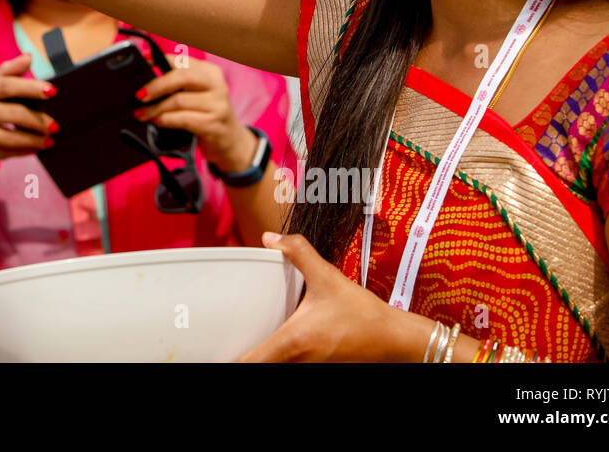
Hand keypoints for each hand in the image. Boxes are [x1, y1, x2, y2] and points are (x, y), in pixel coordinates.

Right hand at [0, 54, 57, 174]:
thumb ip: (4, 73)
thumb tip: (29, 57)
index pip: (6, 85)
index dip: (30, 87)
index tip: (52, 91)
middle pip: (13, 113)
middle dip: (38, 120)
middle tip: (55, 125)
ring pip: (11, 137)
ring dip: (34, 140)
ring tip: (49, 139)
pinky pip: (4, 153)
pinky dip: (22, 151)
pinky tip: (35, 148)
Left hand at [132, 58, 253, 170]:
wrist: (231, 141)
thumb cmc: (206, 114)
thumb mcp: (196, 94)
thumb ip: (177, 85)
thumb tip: (145, 82)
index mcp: (209, 71)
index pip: (180, 60)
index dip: (157, 60)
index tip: (140, 64)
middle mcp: (216, 84)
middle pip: (181, 77)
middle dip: (156, 86)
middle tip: (140, 96)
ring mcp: (218, 105)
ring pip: (179, 100)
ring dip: (156, 108)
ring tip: (143, 114)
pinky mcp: (214, 124)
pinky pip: (184, 119)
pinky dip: (167, 120)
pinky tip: (158, 122)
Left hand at [237, 232, 431, 361]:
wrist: (394, 339)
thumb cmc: (363, 314)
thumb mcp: (327, 277)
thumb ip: (298, 253)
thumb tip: (270, 239)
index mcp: (292, 342)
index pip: (250, 363)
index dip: (231, 358)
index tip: (215, 350)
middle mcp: (297, 361)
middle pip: (258, 367)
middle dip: (241, 355)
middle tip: (224, 342)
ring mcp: (307, 369)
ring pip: (273, 368)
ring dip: (259, 356)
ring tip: (245, 340)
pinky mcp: (317, 368)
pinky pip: (287, 366)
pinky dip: (276, 357)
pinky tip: (272, 342)